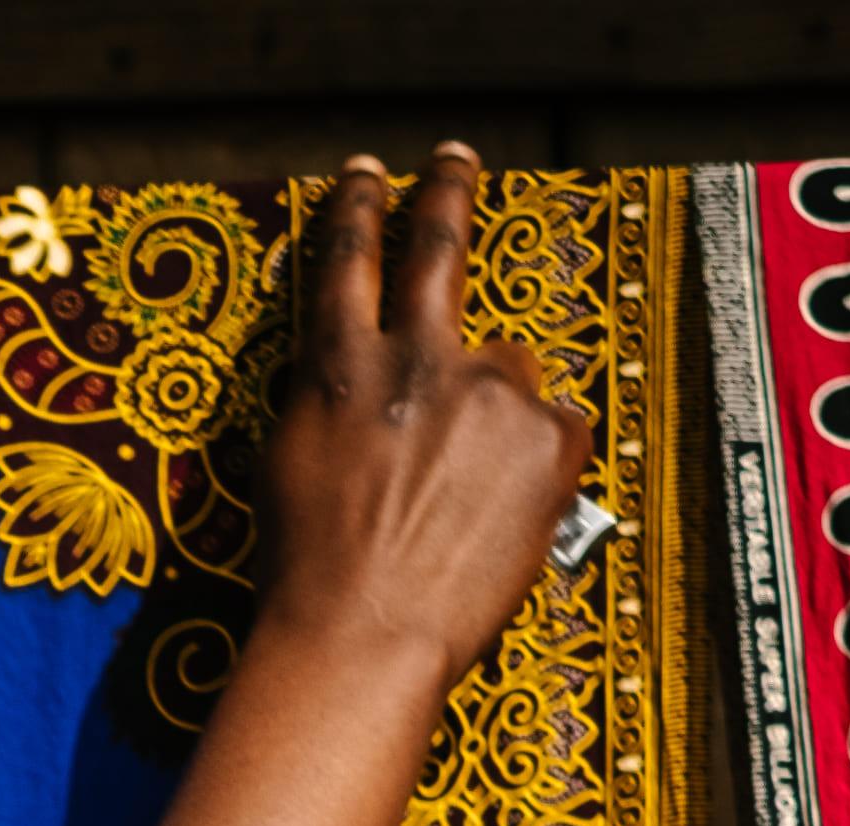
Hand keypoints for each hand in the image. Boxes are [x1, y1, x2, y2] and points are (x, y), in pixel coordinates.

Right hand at [254, 145, 595, 690]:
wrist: (361, 638)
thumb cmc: (312, 574)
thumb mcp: (293, 464)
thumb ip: (335, 399)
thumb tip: (365, 373)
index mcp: (340, 371)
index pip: (349, 261)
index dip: (359, 208)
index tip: (370, 176)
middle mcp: (416, 360)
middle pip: (437, 252)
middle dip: (443, 195)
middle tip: (452, 162)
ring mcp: (489, 393)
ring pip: (510, 371)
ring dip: (496, 409)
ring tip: (470, 488)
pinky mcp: (549, 436)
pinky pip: (556, 433)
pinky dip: (537, 466)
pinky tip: (501, 515)